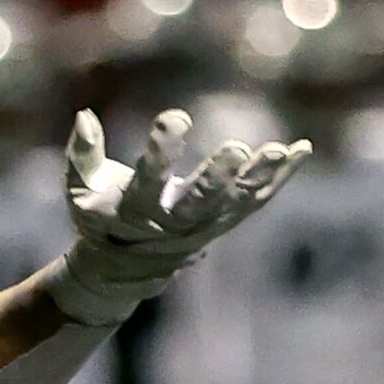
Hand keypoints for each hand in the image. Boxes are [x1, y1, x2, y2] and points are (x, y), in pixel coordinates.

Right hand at [48, 109, 311, 325]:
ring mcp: (202, 227)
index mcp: (134, 214)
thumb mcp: (82, 191)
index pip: (147, 185)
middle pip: (198, 204)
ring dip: (258, 178)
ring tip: (280, 149)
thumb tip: (85, 115)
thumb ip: (82, 155)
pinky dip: (280, 179)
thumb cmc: (100, 217)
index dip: (160, 154)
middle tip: (236, 149)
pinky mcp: (223, 223)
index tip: (175, 118)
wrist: (121, 268)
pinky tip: (301, 150)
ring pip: (234, 204)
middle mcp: (171, 225)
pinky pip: (256, 202)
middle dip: (217, 178)